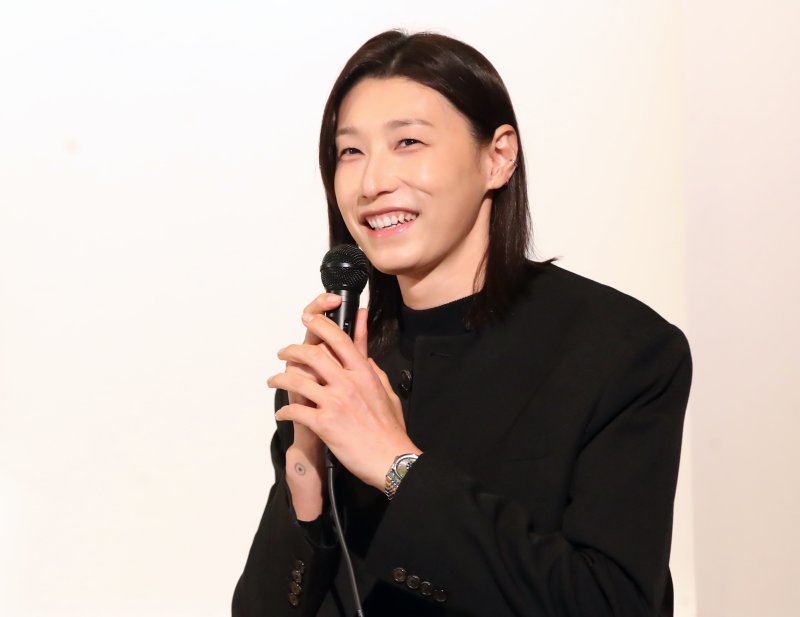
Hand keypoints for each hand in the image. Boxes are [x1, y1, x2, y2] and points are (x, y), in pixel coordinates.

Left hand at [270, 311, 421, 490]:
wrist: (390, 458)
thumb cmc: (390, 430)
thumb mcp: (387, 392)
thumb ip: (374, 372)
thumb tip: (365, 358)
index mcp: (364, 373)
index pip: (339, 340)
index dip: (321, 325)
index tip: (308, 319)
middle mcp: (348, 383)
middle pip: (313, 354)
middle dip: (292, 350)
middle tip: (283, 352)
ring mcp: (335, 402)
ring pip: (297, 380)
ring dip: (280, 378)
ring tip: (274, 380)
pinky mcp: (324, 423)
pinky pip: (296, 410)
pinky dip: (285, 411)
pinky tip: (282, 413)